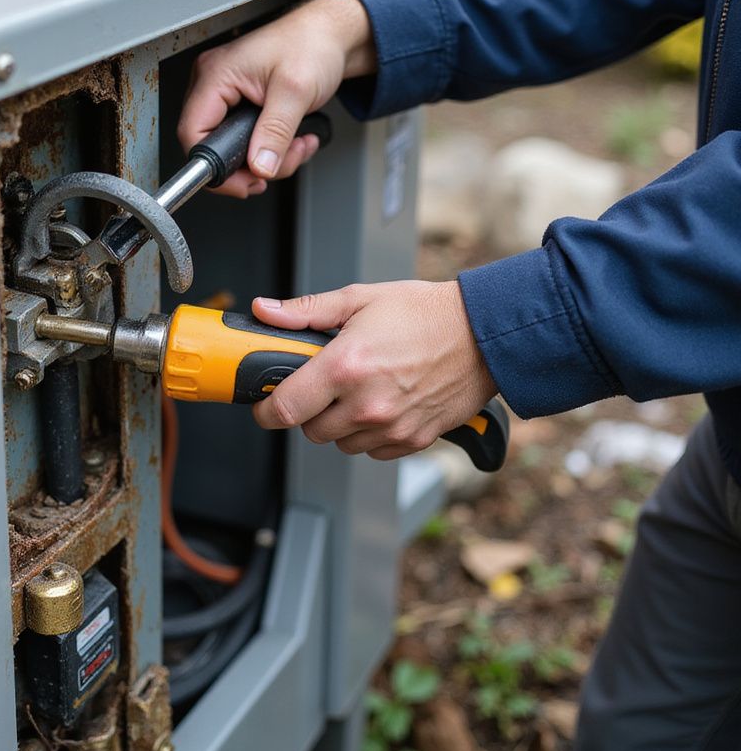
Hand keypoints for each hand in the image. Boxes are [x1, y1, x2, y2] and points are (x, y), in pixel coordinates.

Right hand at [178, 0, 375, 197]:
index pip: (193, 133)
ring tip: (297, 145)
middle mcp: (214, 85)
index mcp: (216, 75)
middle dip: (253, 165)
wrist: (331, 36)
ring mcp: (228, 97)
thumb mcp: (295, 91)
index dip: (216, 166)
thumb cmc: (311, 43)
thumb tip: (259, 166)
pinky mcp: (242, 107)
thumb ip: (275, 133)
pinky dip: (274, 149)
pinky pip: (248, 142)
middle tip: (279, 164)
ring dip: (271, 159)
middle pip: (214, 147)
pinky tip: (294, 138)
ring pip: (235, 151)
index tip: (242, 183)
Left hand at [251, 281, 495, 459]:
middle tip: (324, 384)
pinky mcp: (413, 440)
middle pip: (310, 430)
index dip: (266, 410)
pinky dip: (370, 434)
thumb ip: (306, 311)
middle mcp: (366, 403)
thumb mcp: (360, 299)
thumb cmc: (426, 313)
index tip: (265, 404)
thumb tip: (266, 312)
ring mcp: (391, 426)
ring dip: (340, 423)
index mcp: (345, 366)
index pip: (285, 408)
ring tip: (359, 390)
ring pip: (341, 443)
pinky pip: (373, 451)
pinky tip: (383, 403)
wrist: (484, 334)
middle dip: (309, 410)